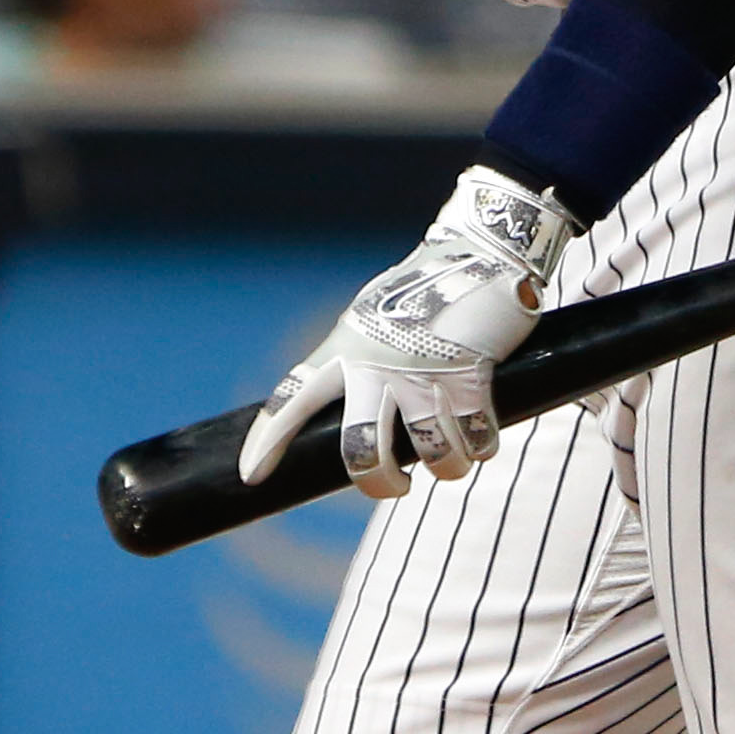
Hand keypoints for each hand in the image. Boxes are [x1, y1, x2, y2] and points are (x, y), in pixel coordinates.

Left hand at [238, 167, 578, 499]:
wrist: (482, 249)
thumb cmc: (426, 287)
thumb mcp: (374, 317)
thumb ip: (360, 356)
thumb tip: (356, 406)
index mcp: (346, 348)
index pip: (294, 397)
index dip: (269, 441)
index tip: (251, 475)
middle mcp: (376, 365)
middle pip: (361, 450)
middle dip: (379, 481)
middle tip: (394, 484)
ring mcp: (422, 373)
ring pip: (428, 454)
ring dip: (446, 466)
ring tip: (454, 460)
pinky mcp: (469, 375)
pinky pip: (473, 437)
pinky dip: (481, 446)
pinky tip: (483, 438)